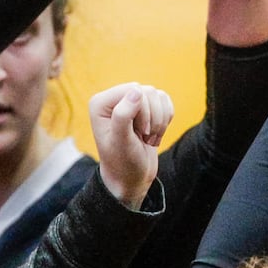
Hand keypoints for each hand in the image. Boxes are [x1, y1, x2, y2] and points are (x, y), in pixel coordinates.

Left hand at [90, 83, 172, 208]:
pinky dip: (165, 119)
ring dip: (160, 121)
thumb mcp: (121, 141)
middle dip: (153, 117)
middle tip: (144, 137)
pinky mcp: (146, 107)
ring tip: (148, 137)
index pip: (133, 90)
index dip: (143, 111)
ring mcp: (130, 102)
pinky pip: (165, 101)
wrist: (131, 177)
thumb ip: (123, 115)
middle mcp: (114, 99)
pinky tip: (155, 134)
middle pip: (148, 92)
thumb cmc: (123, 162)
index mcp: (101, 103)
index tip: (139, 133)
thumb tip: (136, 91)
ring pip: (158, 96)